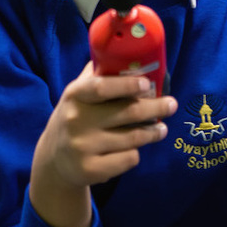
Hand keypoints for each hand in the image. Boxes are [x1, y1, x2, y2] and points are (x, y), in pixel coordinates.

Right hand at [30, 61, 176, 226]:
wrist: (54, 159)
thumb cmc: (76, 116)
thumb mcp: (79, 93)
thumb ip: (100, 74)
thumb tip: (132, 55)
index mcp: (75, 95)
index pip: (101, 87)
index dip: (125, 85)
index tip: (147, 83)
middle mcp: (76, 120)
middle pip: (126, 113)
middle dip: (155, 108)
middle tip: (172, 104)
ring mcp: (82, 147)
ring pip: (132, 138)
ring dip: (153, 133)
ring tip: (162, 129)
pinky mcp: (90, 170)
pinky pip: (127, 159)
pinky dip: (136, 153)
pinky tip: (136, 148)